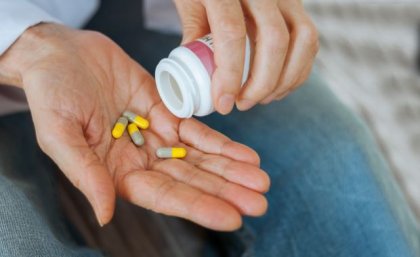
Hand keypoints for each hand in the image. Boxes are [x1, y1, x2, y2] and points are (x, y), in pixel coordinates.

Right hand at [0, 23, 268, 230]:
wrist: (61, 54)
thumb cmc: (51, 92)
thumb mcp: (59, 134)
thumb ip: (85, 174)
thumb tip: (105, 214)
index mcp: (117, 173)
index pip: (164, 196)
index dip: (197, 206)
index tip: (230, 217)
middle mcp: (142, 160)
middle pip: (191, 180)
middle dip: (225, 191)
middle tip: (259, 201)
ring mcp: (157, 136)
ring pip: (200, 158)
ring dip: (230, 169)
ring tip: (260, 180)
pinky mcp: (166, 112)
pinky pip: (197, 131)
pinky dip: (221, 142)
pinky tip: (245, 155)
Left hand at [174, 0, 318, 113]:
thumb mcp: (189, 5)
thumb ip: (194, 38)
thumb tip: (202, 81)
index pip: (232, 33)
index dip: (229, 75)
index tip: (223, 103)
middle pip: (274, 40)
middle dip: (261, 84)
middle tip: (242, 104)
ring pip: (303, 40)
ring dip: (285, 80)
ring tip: (261, 99)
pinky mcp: (299, 5)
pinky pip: (310, 40)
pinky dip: (298, 70)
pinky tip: (278, 87)